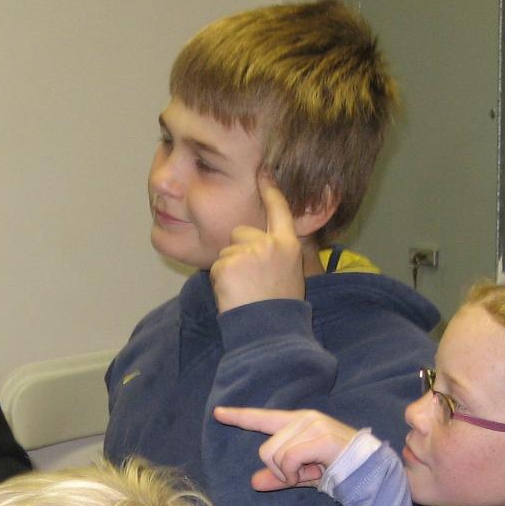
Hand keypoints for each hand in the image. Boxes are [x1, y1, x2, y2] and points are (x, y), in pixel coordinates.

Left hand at [210, 180, 304, 311]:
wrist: (269, 333)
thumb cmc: (279, 310)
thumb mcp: (288, 275)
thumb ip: (276, 254)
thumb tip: (257, 244)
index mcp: (288, 246)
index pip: (279, 210)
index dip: (270, 190)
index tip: (264, 172)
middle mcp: (270, 244)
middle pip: (240, 232)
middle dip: (238, 251)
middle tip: (249, 281)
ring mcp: (248, 252)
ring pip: (225, 251)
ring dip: (228, 270)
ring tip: (243, 291)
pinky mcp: (228, 263)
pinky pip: (215, 266)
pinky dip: (220, 282)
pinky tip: (233, 295)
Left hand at [212, 405, 360, 491]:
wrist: (368, 471)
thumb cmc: (336, 469)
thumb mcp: (302, 475)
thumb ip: (279, 476)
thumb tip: (253, 483)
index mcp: (297, 422)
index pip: (263, 417)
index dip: (239, 416)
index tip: (218, 413)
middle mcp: (304, 418)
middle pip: (265, 449)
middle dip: (279, 469)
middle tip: (303, 473)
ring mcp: (313, 425)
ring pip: (275, 455)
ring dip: (289, 472)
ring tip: (312, 471)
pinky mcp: (321, 437)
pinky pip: (289, 459)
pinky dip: (295, 473)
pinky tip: (313, 472)